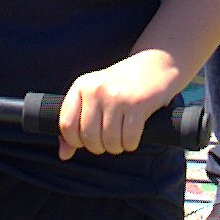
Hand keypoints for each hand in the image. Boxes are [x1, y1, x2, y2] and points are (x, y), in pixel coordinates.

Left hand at [58, 49, 182, 160]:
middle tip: (107, 142)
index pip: (66, 125)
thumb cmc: (122, 85)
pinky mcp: (138, 104)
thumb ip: (75, 122)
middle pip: (88, 137)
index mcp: (81, 86)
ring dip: (116, 147)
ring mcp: (116, 97)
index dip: (75, 141)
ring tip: (121, 140)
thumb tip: (63, 155)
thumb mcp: (94, 96)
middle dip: (98, 147)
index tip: (86, 141)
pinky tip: (132, 138)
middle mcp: (96, 90)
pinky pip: (129, 138)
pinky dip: (130, 144)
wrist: (156, 64)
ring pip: (109, 141)